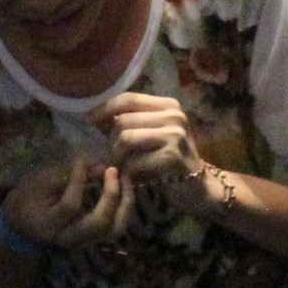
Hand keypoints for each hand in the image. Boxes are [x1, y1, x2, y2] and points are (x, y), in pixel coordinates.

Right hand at [0, 151, 131, 249]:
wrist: (22, 224)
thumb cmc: (28, 198)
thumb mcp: (39, 182)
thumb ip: (67, 175)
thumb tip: (99, 166)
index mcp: (50, 225)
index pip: (70, 206)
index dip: (78, 180)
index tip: (82, 159)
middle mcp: (69, 238)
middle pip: (99, 223)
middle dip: (111, 195)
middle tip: (113, 170)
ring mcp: (84, 242)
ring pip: (114, 230)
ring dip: (125, 204)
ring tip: (125, 179)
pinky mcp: (94, 239)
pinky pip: (116, 228)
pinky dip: (125, 209)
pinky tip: (123, 189)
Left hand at [94, 92, 233, 219]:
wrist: (198, 189)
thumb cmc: (170, 161)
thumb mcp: (152, 136)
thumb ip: (129, 124)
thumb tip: (94, 118)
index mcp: (168, 106)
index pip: (128, 98)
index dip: (105, 108)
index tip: (89, 121)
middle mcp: (174, 116)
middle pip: (123, 120)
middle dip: (110, 141)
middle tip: (112, 158)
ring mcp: (175, 135)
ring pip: (125, 139)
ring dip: (116, 157)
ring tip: (119, 168)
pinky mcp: (172, 157)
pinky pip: (134, 162)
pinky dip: (127, 172)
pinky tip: (131, 178)